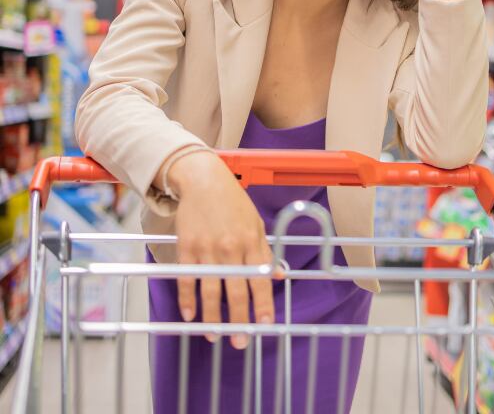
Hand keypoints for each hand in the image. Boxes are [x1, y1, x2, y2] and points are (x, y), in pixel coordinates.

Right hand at [168, 152, 276, 348]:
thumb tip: (277, 277)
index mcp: (252, 243)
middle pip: (236, 291)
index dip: (262, 305)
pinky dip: (187, 300)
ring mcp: (207, 249)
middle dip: (238, 320)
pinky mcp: (186, 248)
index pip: (260, 280)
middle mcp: (231, 248)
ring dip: (212, 317)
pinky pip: (186, 279)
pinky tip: (191, 316)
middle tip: (240, 341)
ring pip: (210, 290)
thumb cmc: (234, 203)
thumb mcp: (257, 224)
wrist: (204, 181)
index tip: (264, 325)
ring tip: (214, 335)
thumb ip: (265, 252)